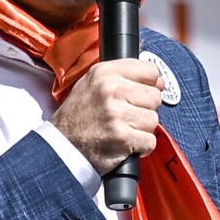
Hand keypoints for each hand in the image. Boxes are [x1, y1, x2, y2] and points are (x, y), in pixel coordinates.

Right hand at [52, 59, 162, 174]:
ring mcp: (117, 114)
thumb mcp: (93, 83)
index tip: (138, 95)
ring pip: (154, 120)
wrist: (59, 149)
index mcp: (105, 73)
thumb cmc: (78, 116)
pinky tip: (124, 144)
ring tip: (121, 130)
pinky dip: (140, 147)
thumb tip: (160, 81)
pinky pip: (150, 141)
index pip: (151, 71)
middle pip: (155, 97)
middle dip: (144, 110)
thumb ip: (125, 75)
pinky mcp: (122, 138)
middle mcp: (111, 90)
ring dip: (141, 129)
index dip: (148, 85)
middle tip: (124, 117)